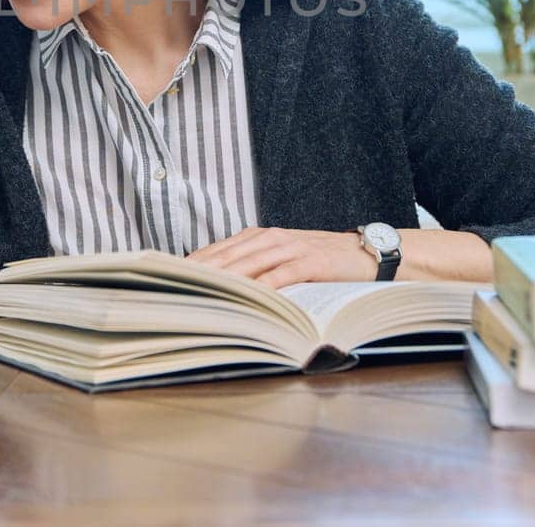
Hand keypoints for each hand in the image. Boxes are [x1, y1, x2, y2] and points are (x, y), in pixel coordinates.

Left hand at [185, 227, 375, 288]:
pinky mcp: (310, 261)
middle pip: (227, 256)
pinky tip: (250, 297)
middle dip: (201, 272)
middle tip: (176, 287)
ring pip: (249, 263)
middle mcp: (270, 238)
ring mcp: (290, 248)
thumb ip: (254, 267)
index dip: (194, 264)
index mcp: (259, 236)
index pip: (218, 250)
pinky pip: (282, 275)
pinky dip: (265, 286)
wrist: (364, 254)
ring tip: (202, 292)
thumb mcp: (282, 258)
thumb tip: (219, 287)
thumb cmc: (320, 260)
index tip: (170, 279)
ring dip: (225, 278)